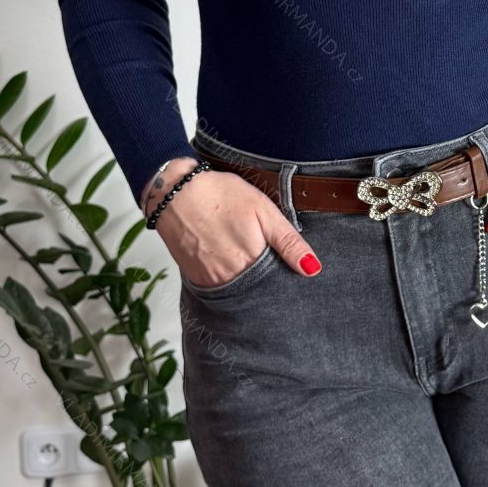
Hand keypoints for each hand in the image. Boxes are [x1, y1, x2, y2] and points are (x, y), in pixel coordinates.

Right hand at [145, 162, 321, 284]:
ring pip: (241, 292)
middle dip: (270, 284)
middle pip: (260, 292)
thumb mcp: (263, 210)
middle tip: (269, 262)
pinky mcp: (197, 280)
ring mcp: (213, 282)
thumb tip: (313, 269)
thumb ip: (288, 241)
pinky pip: (220, 289)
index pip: (280, 286)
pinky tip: (231, 261)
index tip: (294, 275)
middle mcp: (232, 278)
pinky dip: (230, 281)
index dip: (288, 279)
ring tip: (249, 259)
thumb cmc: (219, 195)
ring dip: (250, 283)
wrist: (174, 194)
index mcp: (253, 261)